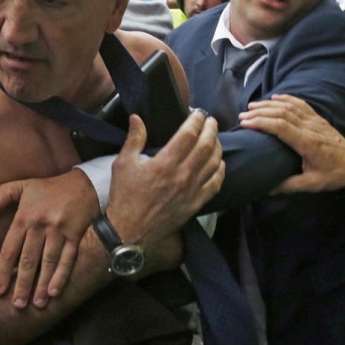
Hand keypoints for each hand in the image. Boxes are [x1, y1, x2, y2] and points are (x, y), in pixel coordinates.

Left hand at [0, 170, 98, 309]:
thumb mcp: (25, 185)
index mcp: (24, 217)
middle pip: (28, 260)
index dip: (3, 272)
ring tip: (37, 305)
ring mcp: (59, 231)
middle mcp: (40, 225)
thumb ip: (5, 193)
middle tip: (17, 305)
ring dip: (42, 285)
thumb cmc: (51, 188)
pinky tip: (55, 292)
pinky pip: (68, 259)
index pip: (10, 249)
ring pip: (48, 262)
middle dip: (22, 285)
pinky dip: (61, 276)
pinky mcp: (75, 235)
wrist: (84, 183)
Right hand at [107, 112, 222, 266]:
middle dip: (211, 129)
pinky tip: (219, 163)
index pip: (188, 135)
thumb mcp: (123, 164)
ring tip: (215, 137)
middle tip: (210, 120)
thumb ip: (134, 139)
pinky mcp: (196, 204)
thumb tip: (136, 117)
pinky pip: (216, 184)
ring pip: (214, 163)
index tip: (198, 113)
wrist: (129, 230)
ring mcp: (192, 191)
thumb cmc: (124, 196)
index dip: (196, 121)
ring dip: (217, 146)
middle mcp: (182, 176)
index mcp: (164, 163)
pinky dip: (221, 170)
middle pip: (206, 146)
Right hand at [239, 94, 344, 192]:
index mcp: (308, 143)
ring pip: (289, 106)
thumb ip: (289, 186)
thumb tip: (266, 190)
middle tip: (242, 117)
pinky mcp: (318, 118)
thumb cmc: (335, 174)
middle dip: (260, 113)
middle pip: (281, 113)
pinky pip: (300, 104)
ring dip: (269, 105)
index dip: (262, 122)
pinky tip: (274, 98)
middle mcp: (310, 128)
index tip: (246, 124)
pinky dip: (285, 98)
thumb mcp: (313, 184)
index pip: (281, 127)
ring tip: (251, 107)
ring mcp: (315, 121)